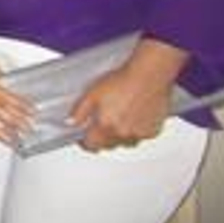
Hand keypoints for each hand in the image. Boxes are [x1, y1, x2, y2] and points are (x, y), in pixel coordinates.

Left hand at [70, 39, 186, 151]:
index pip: (92, 145)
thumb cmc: (122, 82)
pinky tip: (133, 117)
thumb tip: (71, 123)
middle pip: (108, 145)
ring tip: (119, 118)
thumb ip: (80, 111)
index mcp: (106, 126)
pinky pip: (140, 137)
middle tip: (102, 122)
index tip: (83, 137)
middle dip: (102, 137)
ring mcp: (139, 134)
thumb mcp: (92, 93)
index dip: (85, 141)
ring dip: (120, 135)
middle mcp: (123, 134)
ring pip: (125, 143)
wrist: (148, 77)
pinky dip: (135, 131)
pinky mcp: (152, 131)